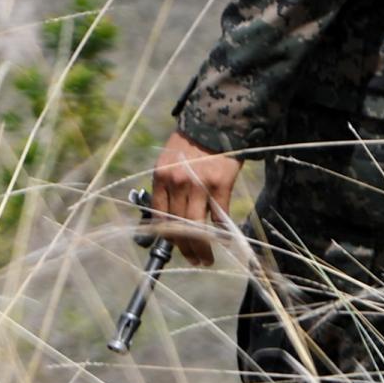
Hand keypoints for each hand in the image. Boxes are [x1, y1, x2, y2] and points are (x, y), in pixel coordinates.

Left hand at [148, 130, 240, 267]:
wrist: (216, 121)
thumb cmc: (192, 143)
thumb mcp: (171, 161)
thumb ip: (168, 187)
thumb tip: (169, 219)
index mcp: (161, 177)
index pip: (160, 217)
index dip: (167, 238)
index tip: (175, 248)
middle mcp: (177, 182)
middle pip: (177, 226)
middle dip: (185, 249)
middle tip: (194, 261)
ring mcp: (199, 184)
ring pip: (196, 227)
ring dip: (201, 248)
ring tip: (206, 259)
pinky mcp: (221, 183)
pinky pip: (219, 216)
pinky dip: (221, 232)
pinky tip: (223, 241)